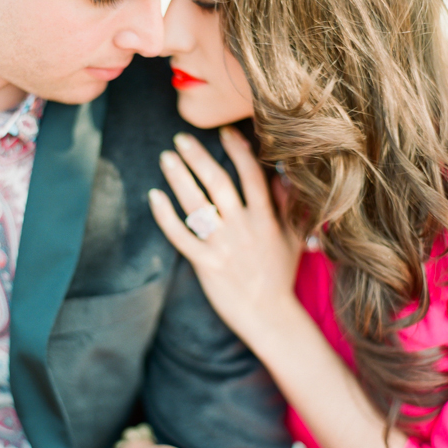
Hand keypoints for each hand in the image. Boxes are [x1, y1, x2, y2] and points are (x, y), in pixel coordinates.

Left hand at [148, 127, 301, 346]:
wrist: (269, 316)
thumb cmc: (280, 275)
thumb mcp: (293, 238)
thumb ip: (287, 205)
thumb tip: (282, 175)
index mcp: (266, 219)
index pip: (251, 175)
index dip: (238, 150)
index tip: (224, 131)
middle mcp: (243, 228)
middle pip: (218, 183)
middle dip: (198, 157)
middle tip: (181, 139)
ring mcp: (223, 246)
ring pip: (197, 204)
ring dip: (179, 178)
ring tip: (166, 157)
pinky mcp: (206, 264)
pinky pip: (181, 236)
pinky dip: (165, 216)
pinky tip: (154, 197)